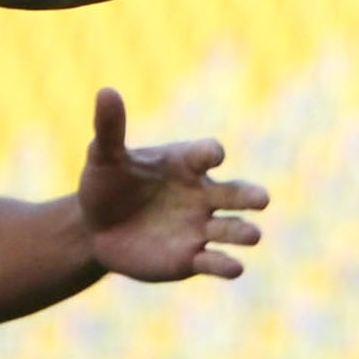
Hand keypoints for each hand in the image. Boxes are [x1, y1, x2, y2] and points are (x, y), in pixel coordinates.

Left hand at [74, 87, 264, 282]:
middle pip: (235, 193)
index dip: (210, 154)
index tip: (213, 156)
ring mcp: (200, 228)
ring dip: (243, 232)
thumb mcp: (104, 157)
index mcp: (185, 164)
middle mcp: (201, 195)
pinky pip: (215, 262)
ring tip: (252, 235)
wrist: (96, 229)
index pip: (206, 154)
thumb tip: (106, 90)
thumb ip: (110, 128)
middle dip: (249, 196)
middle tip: (262, 200)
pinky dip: (226, 265)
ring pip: (232, 229)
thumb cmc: (106, 186)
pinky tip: (234, 268)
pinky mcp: (192, 258)